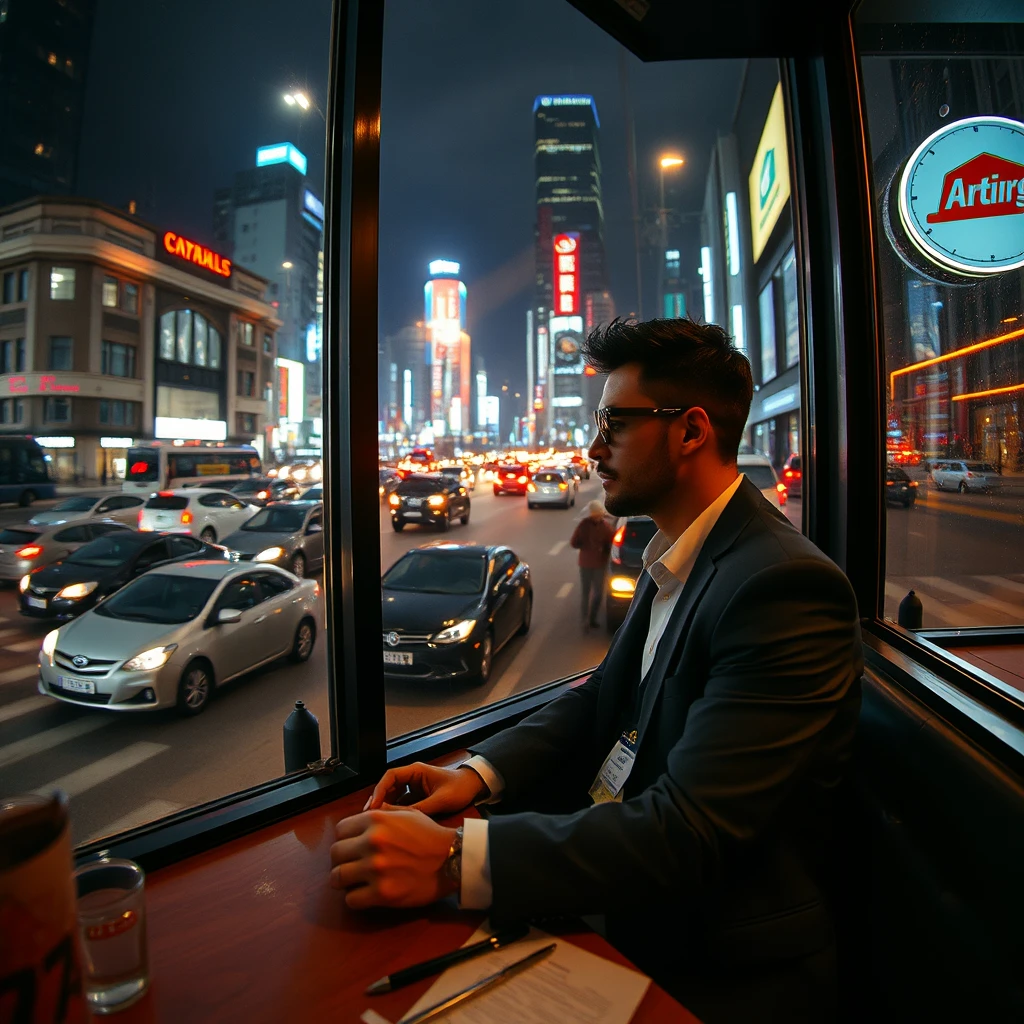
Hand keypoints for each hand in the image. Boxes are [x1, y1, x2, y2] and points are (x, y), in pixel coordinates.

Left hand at [329, 808, 456, 908]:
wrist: (451, 859)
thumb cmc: (430, 835)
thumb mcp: (406, 813)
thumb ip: (381, 813)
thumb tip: (359, 818)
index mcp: (376, 820)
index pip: (340, 830)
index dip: (345, 839)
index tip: (352, 847)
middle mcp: (372, 841)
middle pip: (335, 854)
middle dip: (342, 860)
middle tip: (352, 865)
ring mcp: (376, 868)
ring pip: (337, 877)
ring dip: (344, 880)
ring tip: (354, 881)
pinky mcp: (382, 893)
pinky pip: (351, 900)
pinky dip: (355, 898)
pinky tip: (365, 894)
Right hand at [363, 762, 486, 815]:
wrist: (474, 787)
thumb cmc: (460, 788)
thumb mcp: (441, 800)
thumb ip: (421, 808)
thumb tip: (401, 819)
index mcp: (416, 771)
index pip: (390, 776)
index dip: (379, 789)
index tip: (374, 805)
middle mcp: (413, 777)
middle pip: (389, 786)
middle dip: (379, 800)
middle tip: (371, 816)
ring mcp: (415, 787)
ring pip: (394, 795)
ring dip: (387, 806)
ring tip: (379, 821)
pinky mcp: (418, 796)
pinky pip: (402, 803)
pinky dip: (396, 811)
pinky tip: (393, 823)